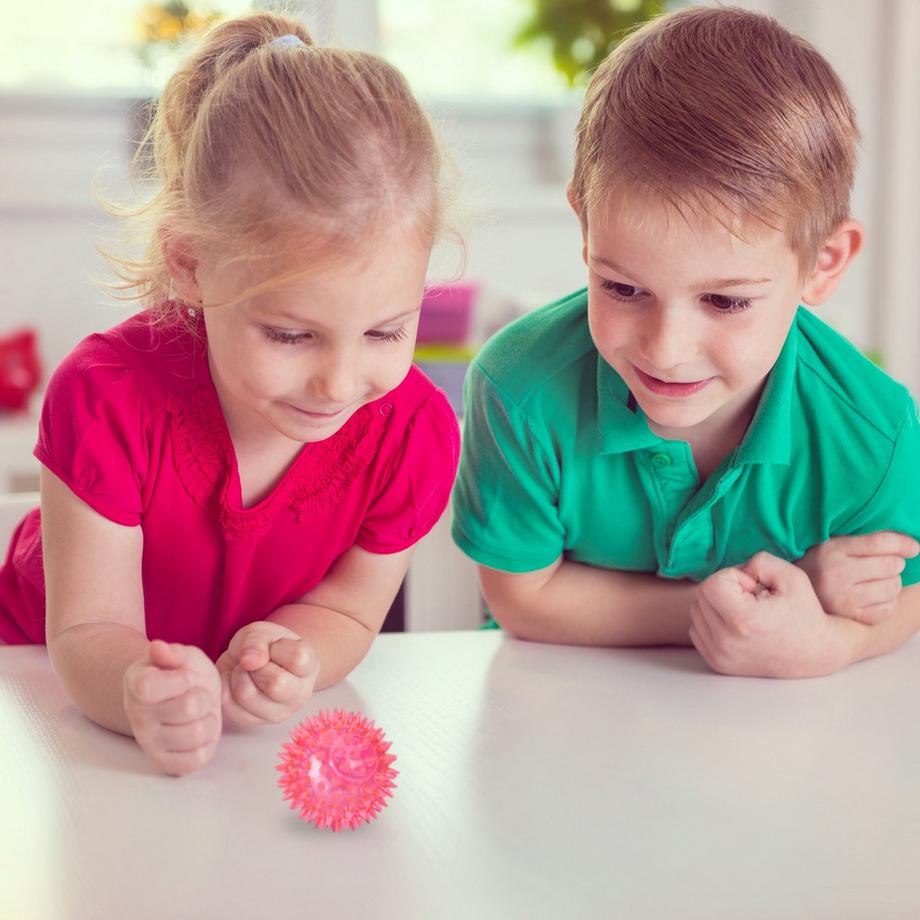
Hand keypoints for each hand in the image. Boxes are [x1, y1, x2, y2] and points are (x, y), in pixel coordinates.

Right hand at [123, 640, 221, 775]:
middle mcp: (136, 715)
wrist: (183, 698)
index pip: (149, 687)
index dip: (181, 680)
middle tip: (196, 695)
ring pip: (197, 734)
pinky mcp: (164, 763)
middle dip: (203, 698)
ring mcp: (148, 742)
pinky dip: (207, 743)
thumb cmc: (183, 674)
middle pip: (189, 708)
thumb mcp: (184, 656)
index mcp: (137, 683)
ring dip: (208, 720)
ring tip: (199, 713)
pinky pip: (198, 759)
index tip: (187, 677)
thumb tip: (157, 648)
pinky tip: (197, 730)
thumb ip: (173, 653)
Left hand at [216, 621, 318, 726]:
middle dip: (256, 665)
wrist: (253, 663)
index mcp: (309, 667)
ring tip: (244, 670)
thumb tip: (249, 661)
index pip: (297, 659)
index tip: (273, 647)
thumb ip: (256, 642)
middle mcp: (299, 695)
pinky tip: (235, 681)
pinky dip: (224, 686)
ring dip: (237, 675)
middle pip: (275, 683)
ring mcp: (278, 713)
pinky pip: (228, 705)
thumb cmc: (265, 646)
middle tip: (255, 661)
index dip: (278, 648)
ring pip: (246, 695)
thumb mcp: (262, 632)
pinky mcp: (253, 721)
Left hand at [690, 552, 839, 677]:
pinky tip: (736, 624)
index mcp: (744, 621)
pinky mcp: (716, 663)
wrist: (814, 654)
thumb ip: (760, 562)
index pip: (711, 584)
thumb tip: (736, 571)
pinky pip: (696, 629)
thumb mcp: (791, 577)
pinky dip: (712, 621)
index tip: (753, 588)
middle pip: (702, 595)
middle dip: (724, 588)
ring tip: (745, 611)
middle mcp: (727, 642)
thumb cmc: (804, 613)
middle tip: (751, 598)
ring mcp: (720, 655)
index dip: (732, 577)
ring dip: (717, 604)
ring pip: (696, 611)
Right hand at [796, 531, 918, 623]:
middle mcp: (835, 574)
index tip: (913, 547)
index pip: (880, 543)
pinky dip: (887, 602)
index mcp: (831, 551)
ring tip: (878, 581)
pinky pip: (887, 609)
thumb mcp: (833, 545)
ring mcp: (842, 599)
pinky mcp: (849, 618)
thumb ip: (865, 541)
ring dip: (892, 582)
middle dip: (894, 563)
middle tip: (882, 565)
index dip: (903, 543)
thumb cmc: (820, 565)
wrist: (789, 596)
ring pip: (892, 587)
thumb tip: (912, 546)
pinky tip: (875, 597)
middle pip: (891, 565)